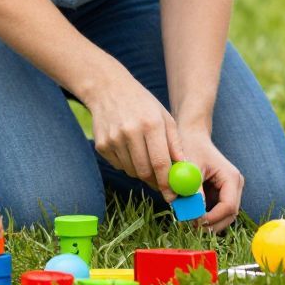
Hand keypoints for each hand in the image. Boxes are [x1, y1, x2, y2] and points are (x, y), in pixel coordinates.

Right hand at [85, 71, 186, 196]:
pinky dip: (128, 164)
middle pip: (144, 171)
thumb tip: (183, 168)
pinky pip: (119, 165)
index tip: (173, 195)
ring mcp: (113, 139)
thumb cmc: (142, 104)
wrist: (108, 89)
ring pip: (131, 171)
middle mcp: (130, 132)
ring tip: (145, 157)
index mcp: (150, 124)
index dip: (166, 183)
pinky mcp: (101, 145)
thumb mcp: (164, 117)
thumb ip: (175, 143)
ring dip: (142, 172)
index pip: (160, 163)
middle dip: (155, 182)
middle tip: (161, 184)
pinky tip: (130, 149)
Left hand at [176, 128, 244, 231]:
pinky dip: (207, 216)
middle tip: (191, 226)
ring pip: (224, 216)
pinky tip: (192, 213)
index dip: (212, 218)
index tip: (194, 222)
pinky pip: (217, 211)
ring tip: (189, 220)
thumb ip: (194, 191)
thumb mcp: (191, 168)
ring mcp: (230, 190)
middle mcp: (235, 185)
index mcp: (231, 178)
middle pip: (230, 215)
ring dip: (209, 221)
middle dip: (212, 223)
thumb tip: (194, 214)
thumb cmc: (191, 148)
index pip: (228, 207)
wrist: (192, 137)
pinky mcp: (222, 193)